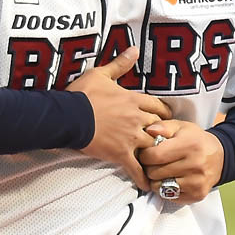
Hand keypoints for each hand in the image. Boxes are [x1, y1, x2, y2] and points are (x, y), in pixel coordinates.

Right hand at [67, 47, 170, 189]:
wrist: (68, 115)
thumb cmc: (82, 94)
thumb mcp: (101, 74)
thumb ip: (120, 63)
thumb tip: (134, 49)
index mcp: (134, 100)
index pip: (159, 107)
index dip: (164, 114)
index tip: (165, 118)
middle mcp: (137, 119)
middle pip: (160, 128)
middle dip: (164, 134)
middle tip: (166, 141)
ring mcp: (130, 137)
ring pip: (153, 148)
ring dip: (158, 155)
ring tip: (162, 163)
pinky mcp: (121, 153)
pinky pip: (137, 168)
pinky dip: (144, 177)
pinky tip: (150, 185)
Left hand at [140, 120, 223, 202]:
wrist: (220, 157)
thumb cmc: (196, 140)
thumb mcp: (181, 127)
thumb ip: (163, 127)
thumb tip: (148, 130)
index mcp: (190, 145)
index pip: (155, 155)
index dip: (144, 155)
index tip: (145, 153)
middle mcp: (195, 165)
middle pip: (154, 172)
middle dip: (148, 167)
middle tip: (152, 162)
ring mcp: (196, 182)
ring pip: (159, 186)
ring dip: (155, 180)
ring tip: (161, 170)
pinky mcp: (197, 195)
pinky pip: (168, 196)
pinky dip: (164, 189)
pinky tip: (170, 179)